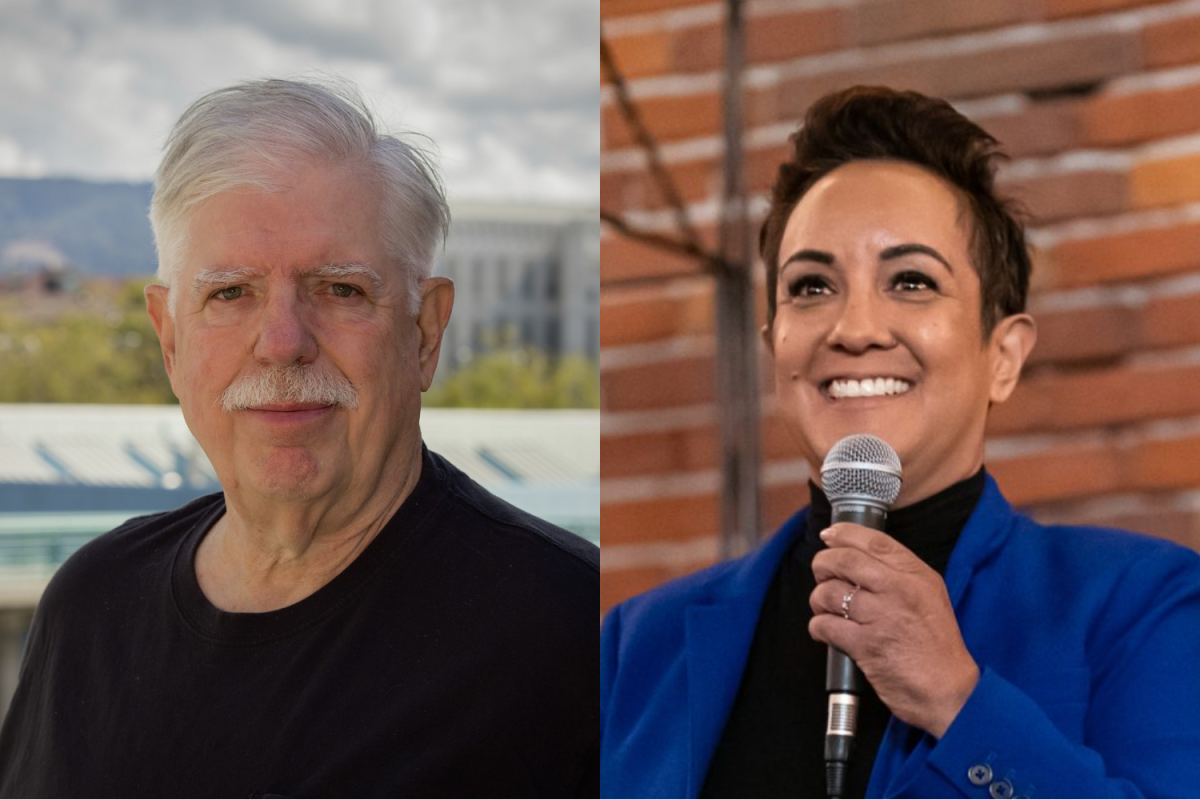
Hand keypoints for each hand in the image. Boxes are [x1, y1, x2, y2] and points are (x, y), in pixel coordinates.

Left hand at [809, 522, 978, 737]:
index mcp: (916, 576)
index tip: (829, 535)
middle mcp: (899, 590)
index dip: (844, 534)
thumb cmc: (936, 646)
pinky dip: (818, 628)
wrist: (949, 691)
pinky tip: (827, 632)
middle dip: (823, 565)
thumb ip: (898, 574)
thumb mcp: (929, 596)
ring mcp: (882, 617)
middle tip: (822, 575)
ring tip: (826, 610)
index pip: (874, 541)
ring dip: (818, 601)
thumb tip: (856, 556)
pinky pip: (825, 626)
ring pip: (828, 593)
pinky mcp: (866, 645)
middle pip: (844, 560)